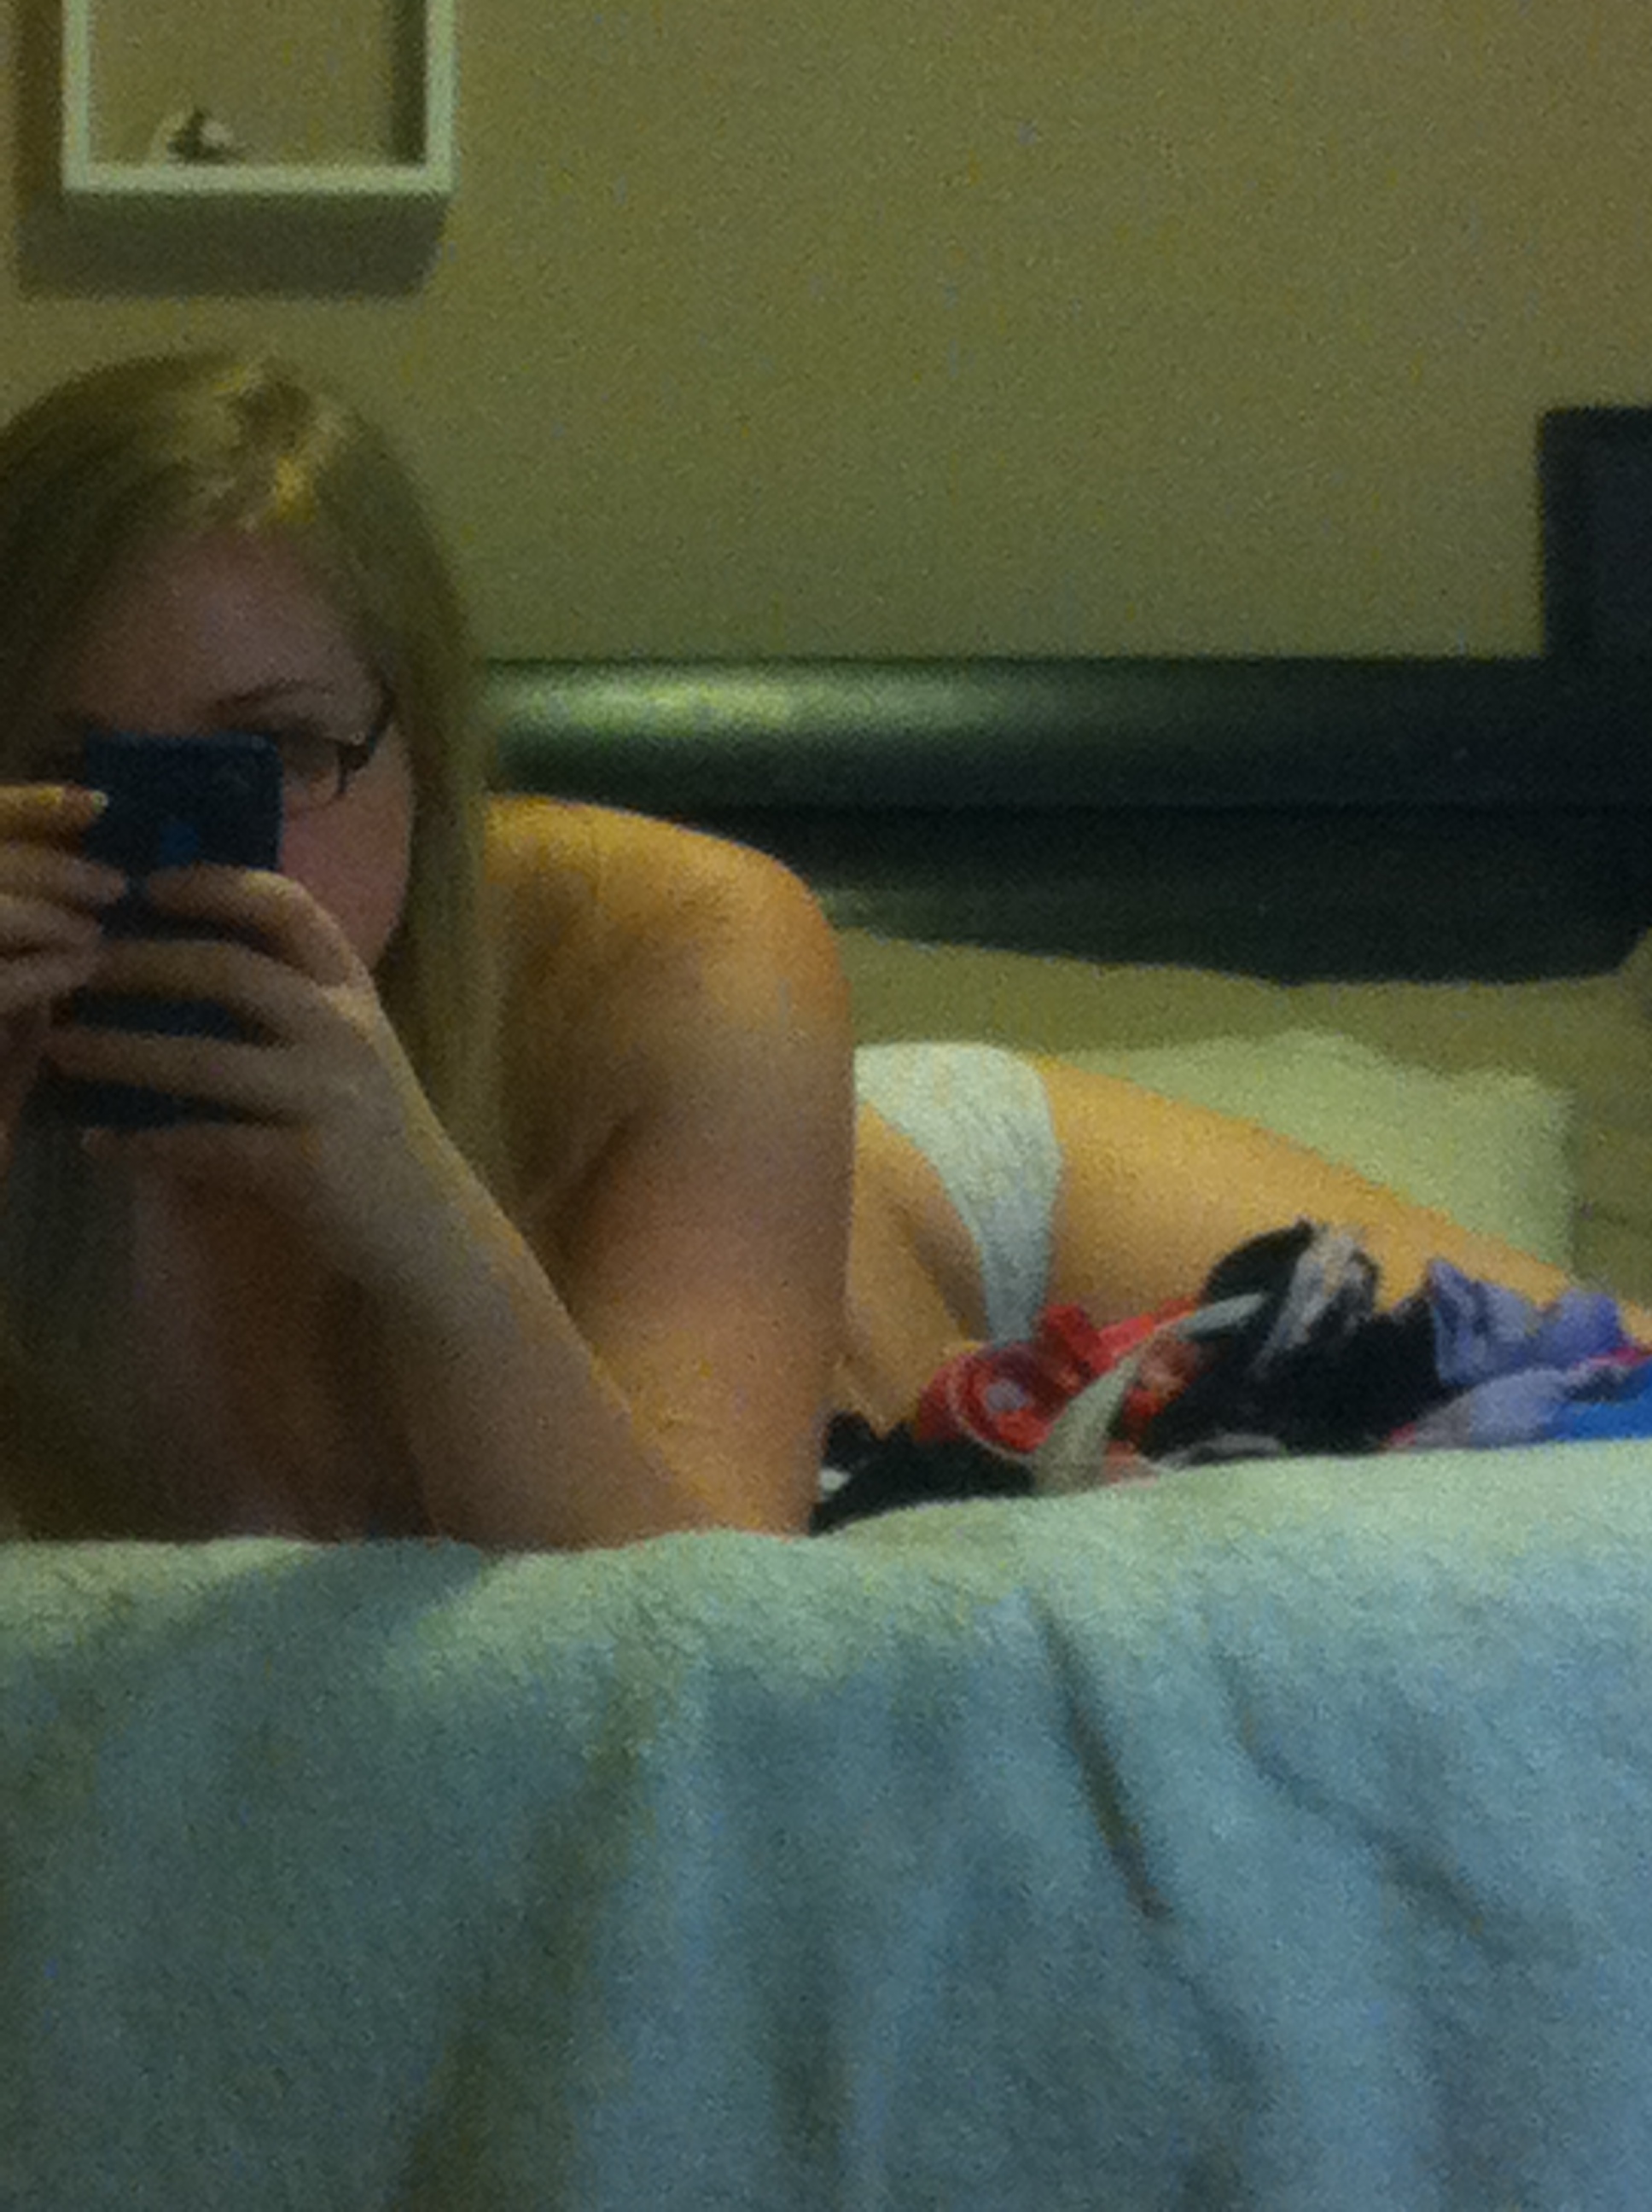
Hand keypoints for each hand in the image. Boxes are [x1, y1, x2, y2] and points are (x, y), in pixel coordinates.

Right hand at [0, 785, 126, 1145]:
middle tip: (115, 885)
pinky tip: (80, 971)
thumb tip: (103, 873)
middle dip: (45, 861)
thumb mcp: (19, 993)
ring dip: (40, 911)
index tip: (100, 805)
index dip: (29, 806)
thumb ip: (43, 932)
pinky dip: (35, 967)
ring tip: (95, 935)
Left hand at [40, 863, 480, 1302]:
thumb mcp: (345, 1050)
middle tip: (79, 969)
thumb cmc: (370, 1134)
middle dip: (142, 964)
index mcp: (353, 993)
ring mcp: (330, 1098)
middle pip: (232, 971)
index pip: (289, 909)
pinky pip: (205, 1144)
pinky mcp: (307, 1165)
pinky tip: (100, 1145)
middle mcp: (347, 1032)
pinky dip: (143, 1145)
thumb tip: (174, 962)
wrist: (428, 1229)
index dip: (216, 885)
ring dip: (120, 1053)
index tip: (149, 887)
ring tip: (62, 1050)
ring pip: (205, 1060)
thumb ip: (288, 1003)